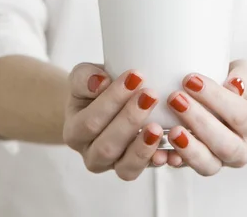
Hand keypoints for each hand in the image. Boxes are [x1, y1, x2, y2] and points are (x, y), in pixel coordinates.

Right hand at [63, 63, 168, 179]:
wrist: (102, 102)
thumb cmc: (94, 87)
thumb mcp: (83, 76)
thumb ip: (85, 77)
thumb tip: (100, 82)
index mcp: (75, 132)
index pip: (91, 122)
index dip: (112, 101)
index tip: (135, 76)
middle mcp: (91, 154)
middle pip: (107, 147)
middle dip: (130, 120)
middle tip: (151, 95)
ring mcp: (114, 165)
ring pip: (126, 167)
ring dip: (143, 147)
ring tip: (158, 127)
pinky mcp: (135, 167)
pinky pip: (147, 171)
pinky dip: (160, 160)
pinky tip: (171, 149)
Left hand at [165, 59, 246, 174]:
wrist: (230, 109)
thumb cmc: (234, 87)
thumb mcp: (245, 74)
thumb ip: (244, 75)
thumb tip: (234, 84)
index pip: (239, 114)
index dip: (216, 98)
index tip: (190, 80)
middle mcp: (241, 148)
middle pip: (225, 143)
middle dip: (198, 121)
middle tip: (175, 99)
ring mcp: (220, 161)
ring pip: (208, 165)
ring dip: (189, 148)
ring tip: (171, 130)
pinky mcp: (198, 166)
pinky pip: (186, 170)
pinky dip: (172, 161)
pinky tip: (160, 151)